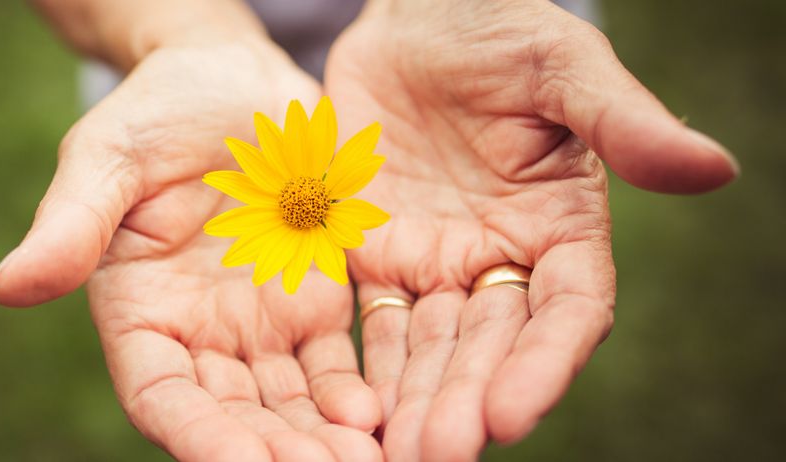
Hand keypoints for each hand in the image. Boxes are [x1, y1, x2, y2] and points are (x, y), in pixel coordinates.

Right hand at [0, 40, 381, 461]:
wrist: (232, 77)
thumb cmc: (157, 110)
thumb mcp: (105, 157)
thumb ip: (71, 225)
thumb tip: (8, 289)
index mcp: (139, 312)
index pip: (161, 394)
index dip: (197, 435)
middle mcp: (199, 334)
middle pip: (233, 415)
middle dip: (275, 452)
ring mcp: (259, 324)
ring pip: (288, 403)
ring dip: (320, 440)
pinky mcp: (313, 302)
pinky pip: (334, 362)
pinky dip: (353, 393)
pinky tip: (378, 413)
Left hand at [323, 0, 737, 459]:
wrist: (412, 18)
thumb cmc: (496, 30)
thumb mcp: (560, 66)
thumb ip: (624, 121)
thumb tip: (715, 171)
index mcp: (560, 229)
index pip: (566, 312)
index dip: (543, 364)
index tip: (511, 413)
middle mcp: (500, 260)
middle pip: (490, 346)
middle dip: (467, 401)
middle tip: (438, 454)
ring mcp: (435, 264)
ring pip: (429, 348)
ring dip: (413, 402)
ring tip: (393, 454)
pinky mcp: (375, 256)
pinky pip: (369, 321)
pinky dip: (362, 366)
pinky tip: (347, 410)